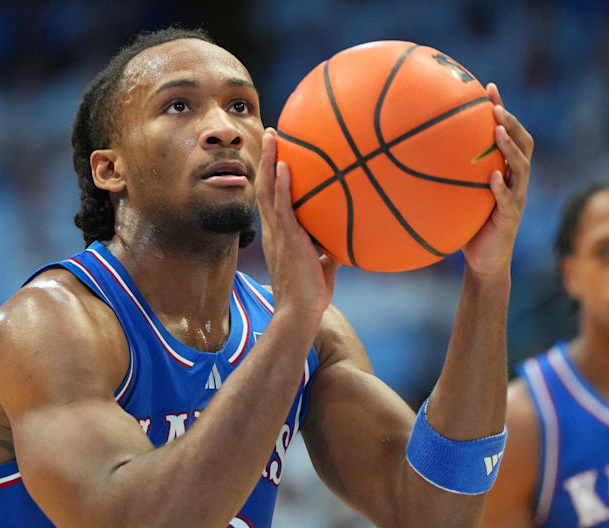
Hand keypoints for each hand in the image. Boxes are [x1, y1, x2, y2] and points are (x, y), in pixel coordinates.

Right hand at [256, 128, 339, 323]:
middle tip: (271, 134)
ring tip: (272, 136)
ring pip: (267, 189)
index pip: (271, 199)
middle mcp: (273, 230)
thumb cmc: (310, 296)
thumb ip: (330, 254)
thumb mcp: (323, 269)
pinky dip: (281, 184)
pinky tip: (283, 165)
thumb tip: (345, 247)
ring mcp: (278, 233)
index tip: (274, 155)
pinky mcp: (288, 238)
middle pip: (264, 186)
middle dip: (266, 158)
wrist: (300, 312)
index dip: (270, 176)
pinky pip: (282, 206)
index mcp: (278, 235)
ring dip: (268, 161)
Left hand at [461, 83, 532, 277]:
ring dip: (509, 148)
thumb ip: (446, 175)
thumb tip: (408, 153)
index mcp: (506, 171)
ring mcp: (516, 199)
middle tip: (497, 107)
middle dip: (512, 122)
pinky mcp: (510, 218)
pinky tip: (492, 177)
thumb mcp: (457, 196)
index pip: (510, 134)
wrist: (483, 262)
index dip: (502, 110)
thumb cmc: (467, 226)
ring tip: (498, 131)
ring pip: (521, 167)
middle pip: (524, 144)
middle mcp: (516, 181)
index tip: (488, 87)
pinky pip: (507, 200)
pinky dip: (501, 188)